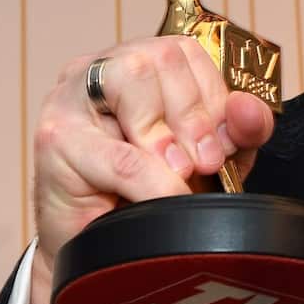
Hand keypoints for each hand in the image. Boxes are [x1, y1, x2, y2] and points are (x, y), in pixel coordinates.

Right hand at [27, 35, 274, 303]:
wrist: (98, 253)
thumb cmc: (148, 196)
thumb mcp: (208, 160)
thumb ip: (237, 132)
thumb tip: (249, 110)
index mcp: (139, 63)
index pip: (187, 51)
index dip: (215, 95)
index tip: (223, 143)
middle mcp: (101, 69)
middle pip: (160, 56)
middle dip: (194, 114)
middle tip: (206, 164)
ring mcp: (70, 98)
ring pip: (131, 79)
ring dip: (166, 134)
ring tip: (178, 173)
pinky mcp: (54, 139)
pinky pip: (115, 152)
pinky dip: (150, 178)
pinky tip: (164, 195)